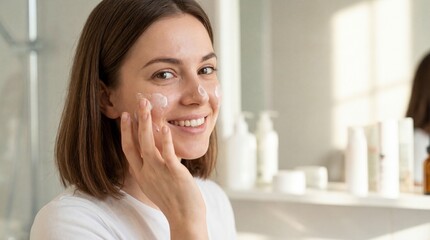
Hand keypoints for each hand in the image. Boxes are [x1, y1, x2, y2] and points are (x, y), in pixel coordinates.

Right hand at [120, 98, 207, 239]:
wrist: (185, 218)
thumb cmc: (174, 201)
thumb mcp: (156, 184)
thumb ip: (152, 169)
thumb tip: (153, 156)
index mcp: (141, 174)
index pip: (128, 149)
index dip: (126, 131)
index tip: (126, 116)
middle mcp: (146, 172)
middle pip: (135, 142)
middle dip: (136, 121)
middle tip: (137, 102)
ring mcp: (159, 172)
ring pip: (148, 143)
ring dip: (146, 123)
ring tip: (147, 106)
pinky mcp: (173, 172)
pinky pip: (167, 153)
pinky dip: (166, 139)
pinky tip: (165, 126)